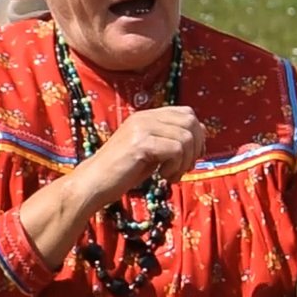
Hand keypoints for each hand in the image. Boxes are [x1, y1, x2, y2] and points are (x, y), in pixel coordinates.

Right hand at [72, 106, 205, 210]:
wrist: (94, 183)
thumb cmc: (123, 171)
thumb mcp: (152, 150)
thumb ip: (171, 140)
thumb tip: (202, 137)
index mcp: (147, 116)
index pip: (187, 113)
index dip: (198, 135)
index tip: (192, 156)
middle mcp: (144, 117)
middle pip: (191, 122)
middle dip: (195, 148)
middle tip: (184, 168)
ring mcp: (141, 128)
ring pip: (186, 138)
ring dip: (185, 162)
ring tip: (170, 175)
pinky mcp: (140, 144)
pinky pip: (175, 150)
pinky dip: (175, 167)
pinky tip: (162, 177)